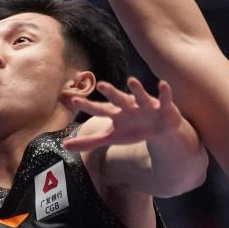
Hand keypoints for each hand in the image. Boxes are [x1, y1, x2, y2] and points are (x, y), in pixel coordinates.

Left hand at [66, 78, 182, 150]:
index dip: (87, 105)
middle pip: (117, 98)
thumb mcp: (111, 137)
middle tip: (101, 84)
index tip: (74, 100)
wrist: (160, 129)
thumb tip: (64, 146)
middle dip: (110, 92)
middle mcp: (128, 106)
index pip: (98, 109)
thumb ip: (88, 141)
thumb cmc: (132, 129)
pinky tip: (163, 84)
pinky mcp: (163, 106)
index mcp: (115, 113)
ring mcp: (145, 105)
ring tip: (131, 80)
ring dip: (137, 89)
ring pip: (140, 96)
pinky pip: (164, 99)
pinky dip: (164, 92)